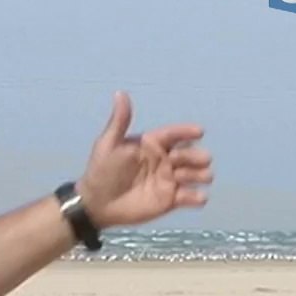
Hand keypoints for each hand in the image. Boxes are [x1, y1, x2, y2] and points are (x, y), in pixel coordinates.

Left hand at [76, 91, 213, 228]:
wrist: (97, 203)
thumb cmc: (102, 171)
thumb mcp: (108, 144)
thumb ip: (119, 121)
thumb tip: (120, 93)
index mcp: (153, 144)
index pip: (175, 134)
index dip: (187, 132)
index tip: (199, 132)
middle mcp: (166, 160)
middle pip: (192, 154)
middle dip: (195, 156)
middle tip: (179, 162)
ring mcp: (170, 180)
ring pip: (199, 174)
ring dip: (199, 175)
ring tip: (182, 178)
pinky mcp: (172, 200)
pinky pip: (193, 197)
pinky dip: (198, 197)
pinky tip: (195, 197)